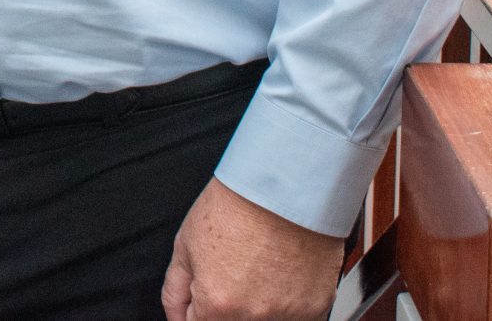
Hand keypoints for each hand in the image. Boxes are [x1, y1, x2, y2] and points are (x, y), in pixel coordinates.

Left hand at [161, 179, 342, 320]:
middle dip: (228, 306)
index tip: (208, 292)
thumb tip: (177, 317)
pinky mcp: (316, 307)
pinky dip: (287, 302)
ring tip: (260, 270)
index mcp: (217, 306)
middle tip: (235, 273)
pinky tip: (282, 273)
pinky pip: (295, 317)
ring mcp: (287, 315)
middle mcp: (253, 317)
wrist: (284, 184)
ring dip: (259, 306)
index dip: (199, 308)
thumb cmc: (237, 206)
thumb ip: (175, 292)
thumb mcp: (185, 245)